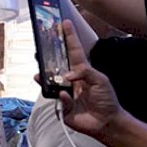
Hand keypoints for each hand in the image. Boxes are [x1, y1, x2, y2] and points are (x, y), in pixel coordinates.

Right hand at [50, 20, 123, 138]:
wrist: (106, 121)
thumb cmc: (107, 100)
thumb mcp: (101, 80)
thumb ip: (85, 73)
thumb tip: (67, 75)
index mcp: (82, 71)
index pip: (73, 51)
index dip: (69, 38)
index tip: (64, 24)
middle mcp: (71, 80)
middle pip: (56, 65)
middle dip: (47, 57)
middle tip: (40, 50)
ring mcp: (64, 92)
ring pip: (50, 82)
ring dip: (44, 78)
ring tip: (40, 74)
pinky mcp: (61, 105)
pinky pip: (56, 98)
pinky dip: (62, 97)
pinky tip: (65, 96)